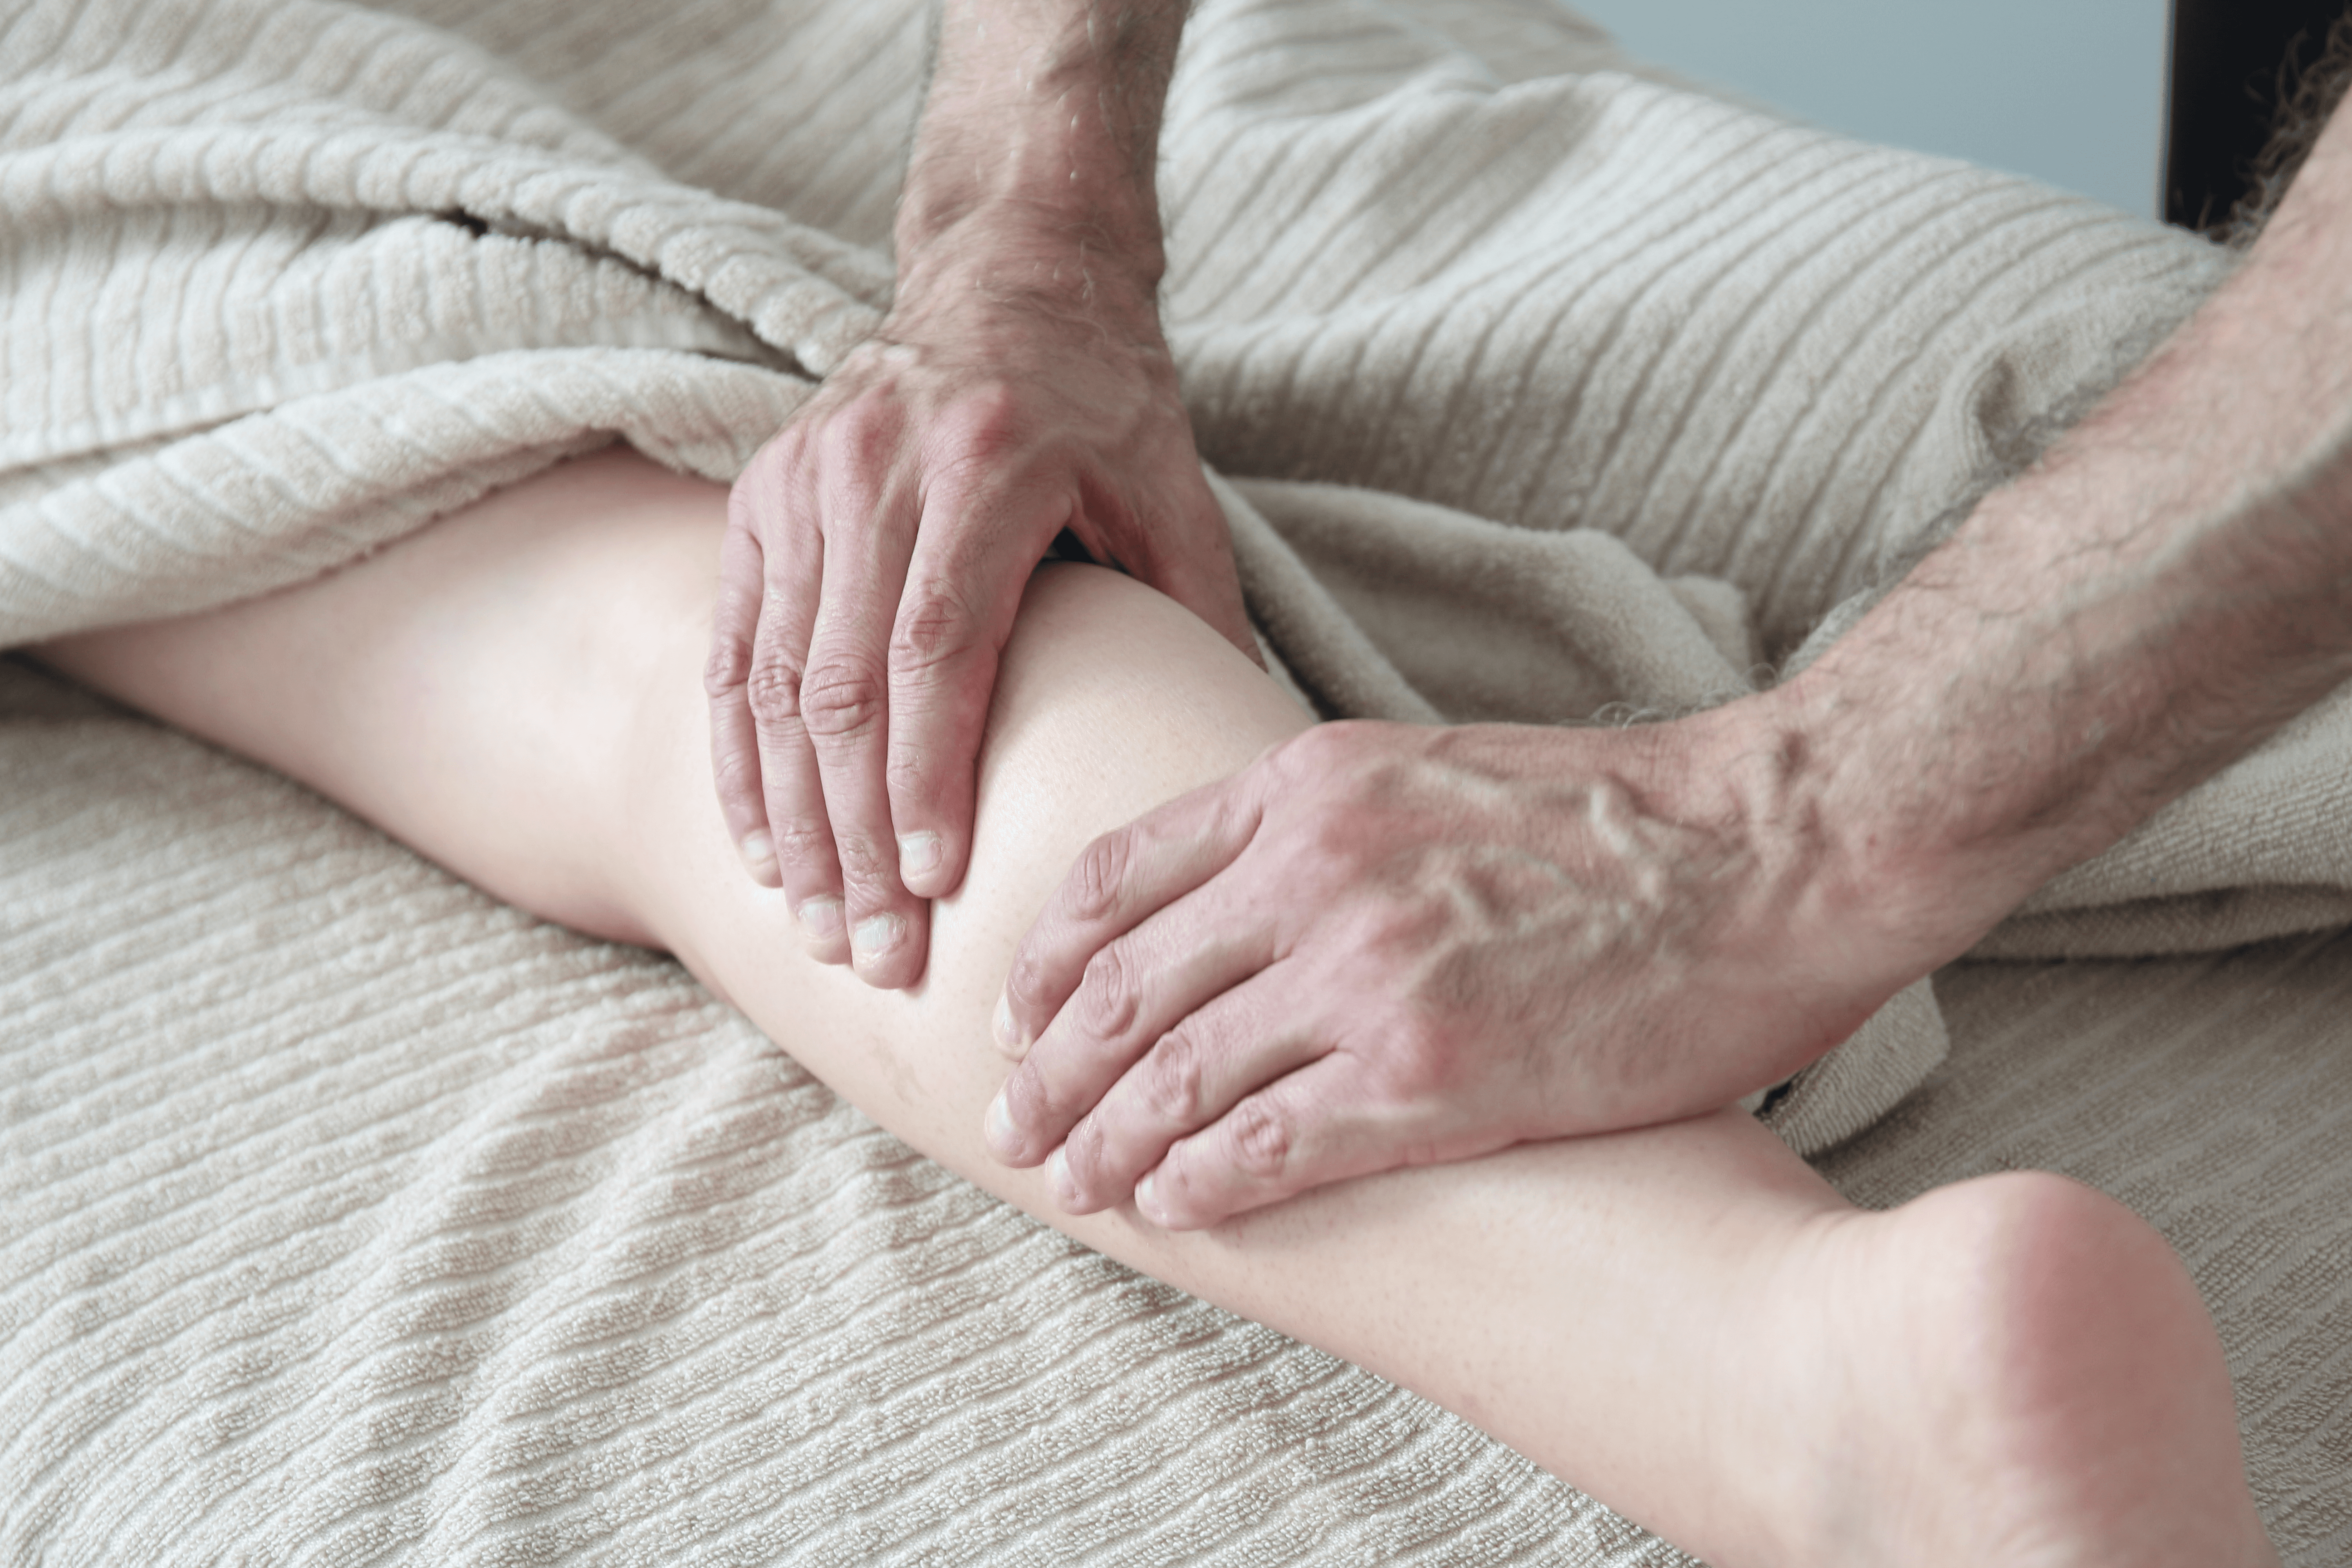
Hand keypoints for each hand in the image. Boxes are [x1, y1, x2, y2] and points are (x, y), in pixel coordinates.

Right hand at [707, 258, 1255, 987]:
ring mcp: (802, 480)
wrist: (1009, 270)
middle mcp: (874, 467)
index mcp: (986, 465)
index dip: (927, 774)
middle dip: (857, 835)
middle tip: (880, 952)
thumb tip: (1238, 764)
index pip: (937, 645)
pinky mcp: (759, 496)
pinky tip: (761, 847)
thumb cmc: (1107, 399)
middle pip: (843, 683)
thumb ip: (1199, 617)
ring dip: (793, 819)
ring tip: (821, 929)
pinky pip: (731, 649)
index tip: (937, 884)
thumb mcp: (1172, 490)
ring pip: (773, 680)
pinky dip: (741, 757)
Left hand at [982, 715, 1915, 1228]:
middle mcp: (1317, 872)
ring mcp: (1371, 974)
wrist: (1769, 846)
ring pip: (1178, 1076)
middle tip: (1016, 1122)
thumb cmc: (1620, 815)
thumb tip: (1243, 891)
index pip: (1115, 877)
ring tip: (1076, 1180)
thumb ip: (1324, 822)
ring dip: (1108, 1140)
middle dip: (1049, 1066)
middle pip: (1123, 987)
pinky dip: (1204, 1180)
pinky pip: (1272, 1144)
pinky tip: (1174, 1204)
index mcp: (1309, 787)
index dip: (1045, 959)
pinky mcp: (1437, 1073)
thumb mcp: (1431, 770)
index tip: (1020, 1012)